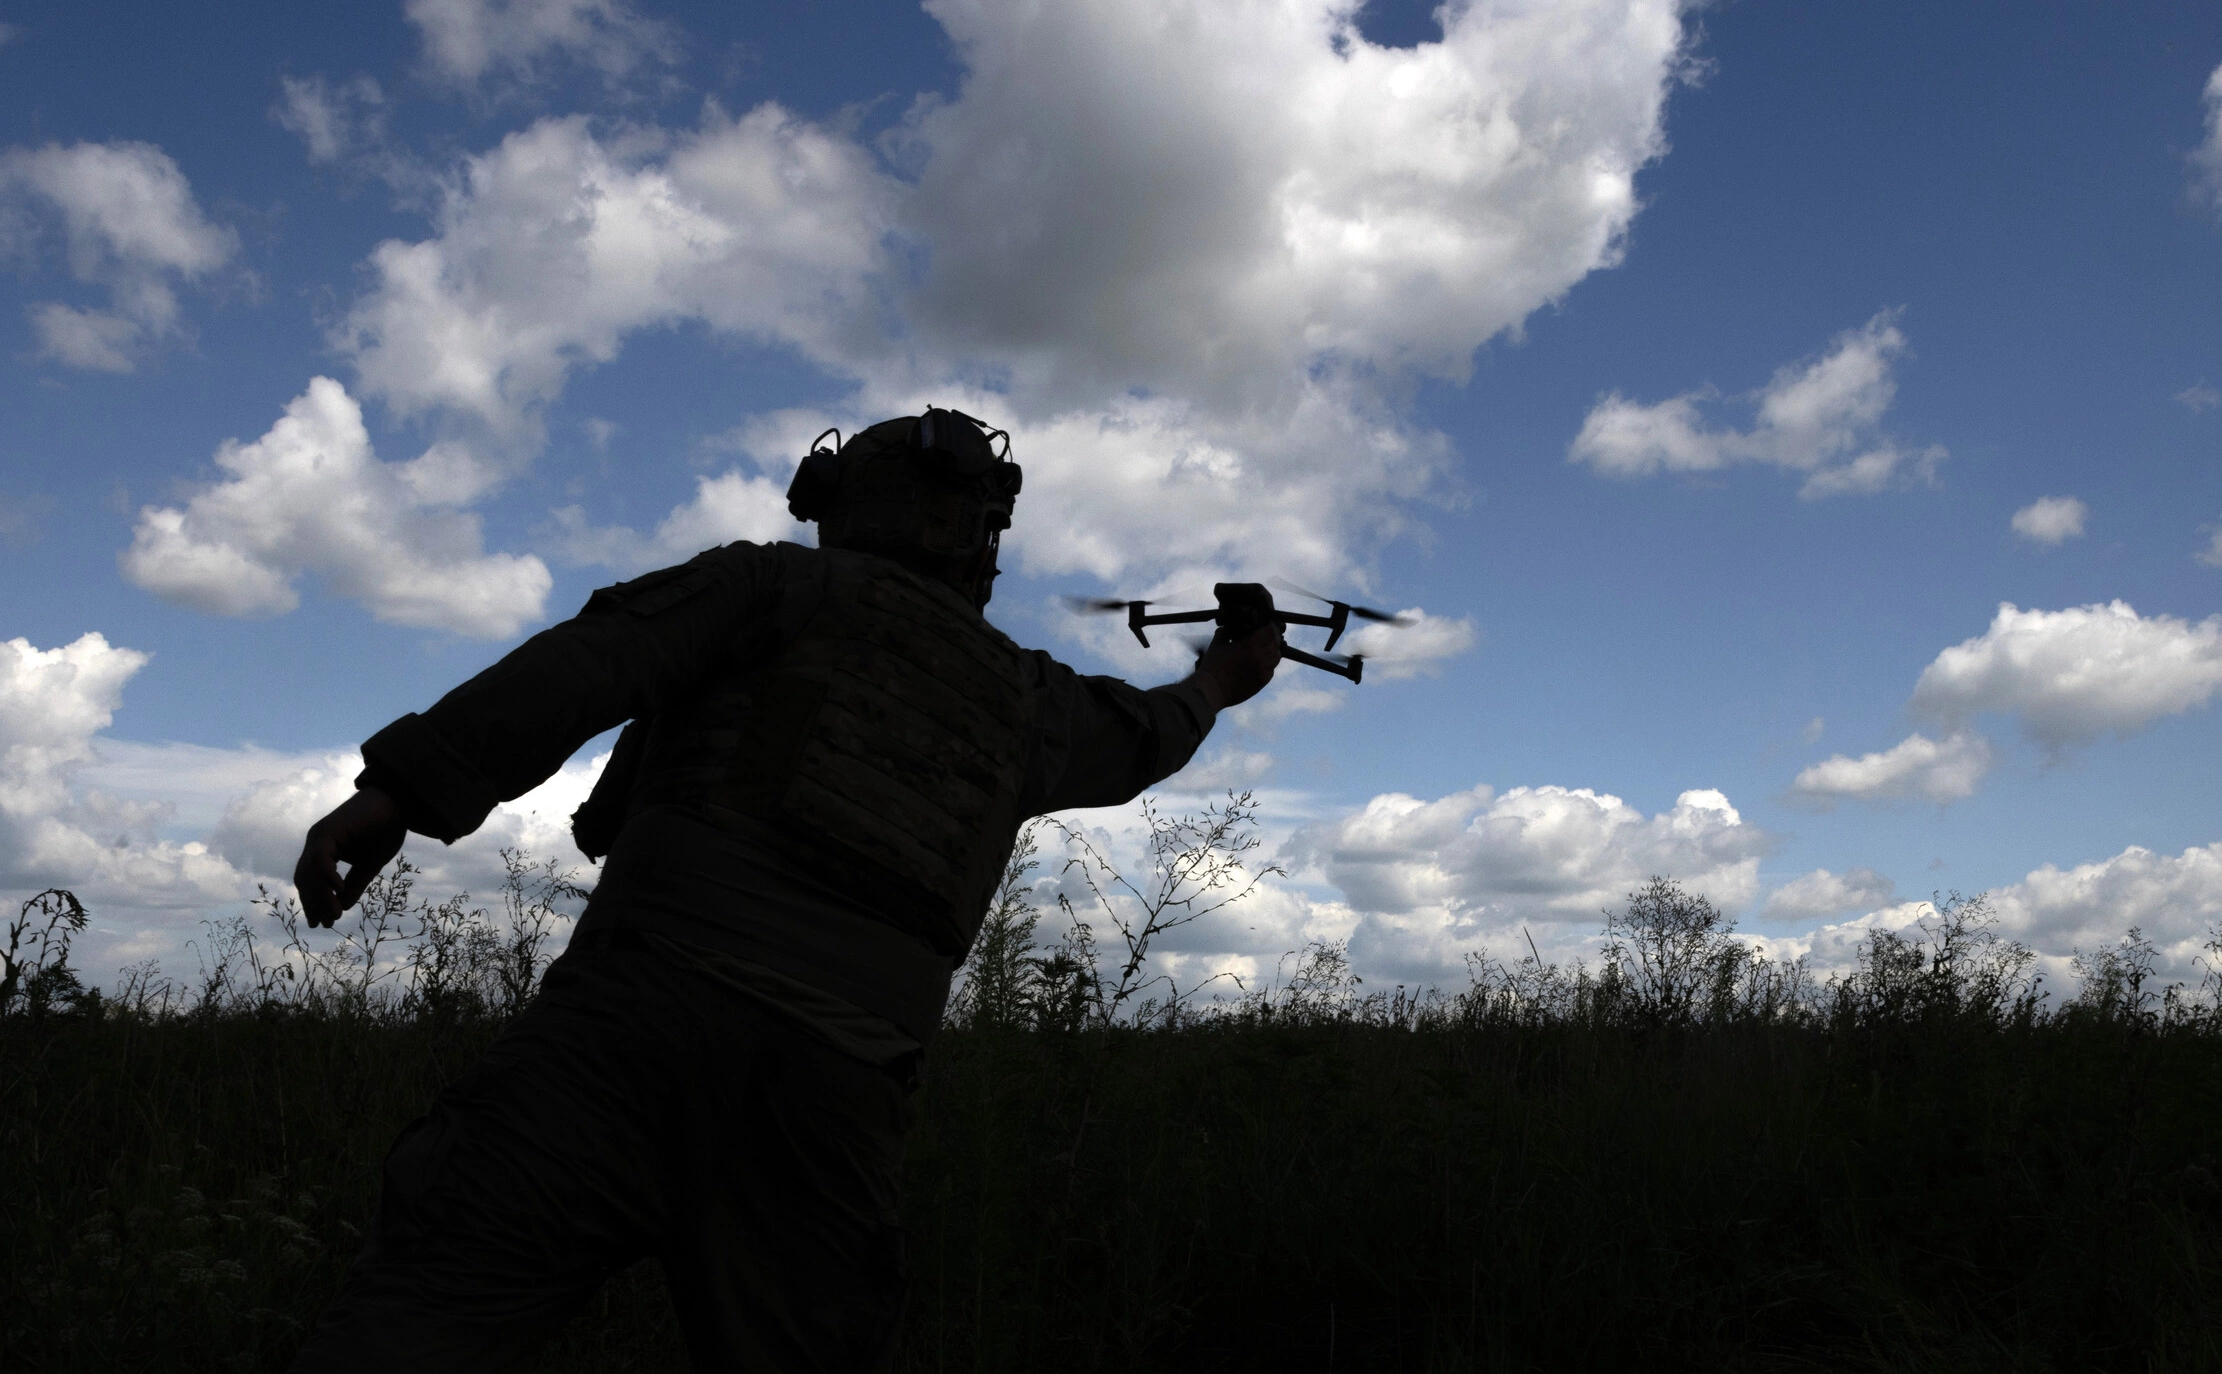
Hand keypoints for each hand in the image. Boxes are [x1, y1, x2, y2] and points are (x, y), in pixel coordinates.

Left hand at [293, 787, 405, 928]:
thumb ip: (355, 884)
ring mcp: (320, 835)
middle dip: (313, 903)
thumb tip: (341, 907)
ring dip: (320, 897)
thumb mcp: (369, 865)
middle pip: (305, 879)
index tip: (325, 922)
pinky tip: (339, 891)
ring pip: (310, 873)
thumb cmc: (386, 829)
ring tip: (334, 915)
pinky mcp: (328, 831)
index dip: (315, 902)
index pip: (310, 880)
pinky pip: (320, 860)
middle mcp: (317, 841)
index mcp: (324, 848)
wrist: (399, 803)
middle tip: (325, 924)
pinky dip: (327, 878)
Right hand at [1190, 621, 1281, 711]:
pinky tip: (1263, 664)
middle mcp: (1259, 656)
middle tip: (1271, 635)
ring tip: (1269, 649)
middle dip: (1274, 637)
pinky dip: (1270, 665)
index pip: (1270, 631)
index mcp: (1249, 645)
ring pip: (1276, 657)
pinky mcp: (1261, 682)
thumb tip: (1227, 628)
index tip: (1269, 625)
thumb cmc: (1212, 667)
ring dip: (1274, 651)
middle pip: (1276, 643)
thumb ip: (1223, 633)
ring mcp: (1262, 670)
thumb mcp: (1216, 645)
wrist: (1212, 690)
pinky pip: (1271, 671)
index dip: (1271, 626)